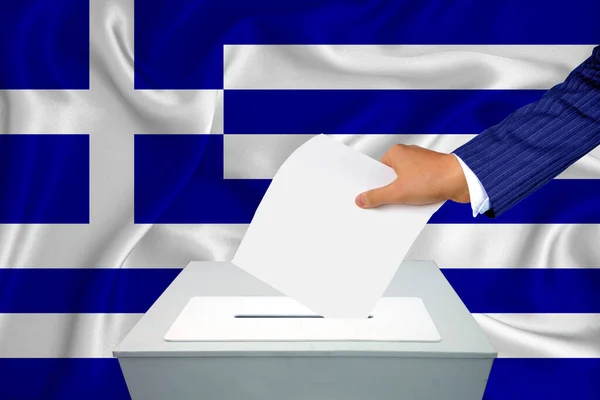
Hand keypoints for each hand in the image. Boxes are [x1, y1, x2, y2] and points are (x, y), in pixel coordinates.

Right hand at [355, 144, 469, 208]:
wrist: (462, 180)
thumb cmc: (434, 177)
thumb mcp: (398, 192)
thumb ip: (377, 197)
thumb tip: (362, 199)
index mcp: (396, 153)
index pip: (377, 171)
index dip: (372, 185)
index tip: (366, 197)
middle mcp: (408, 156)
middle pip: (390, 178)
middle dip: (387, 192)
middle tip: (382, 205)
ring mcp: (421, 165)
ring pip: (404, 184)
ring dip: (402, 196)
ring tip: (400, 206)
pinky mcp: (431, 174)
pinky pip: (416, 187)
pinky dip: (414, 196)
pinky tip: (413, 205)